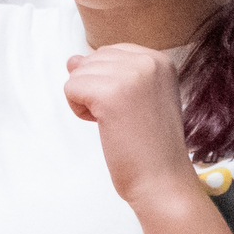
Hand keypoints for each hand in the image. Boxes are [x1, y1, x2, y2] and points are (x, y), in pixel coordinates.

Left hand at [66, 41, 223, 233]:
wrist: (162, 181)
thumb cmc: (149, 146)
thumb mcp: (137, 97)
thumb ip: (109, 73)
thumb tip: (72, 60)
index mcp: (160, 60)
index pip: (110, 53)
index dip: (109, 83)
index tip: (132, 109)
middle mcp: (149, 60)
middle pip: (93, 60)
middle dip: (96, 90)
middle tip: (124, 118)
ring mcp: (131, 74)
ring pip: (78, 73)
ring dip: (87, 101)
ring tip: (116, 123)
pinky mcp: (110, 93)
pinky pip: (71, 88)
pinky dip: (79, 110)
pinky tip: (103, 125)